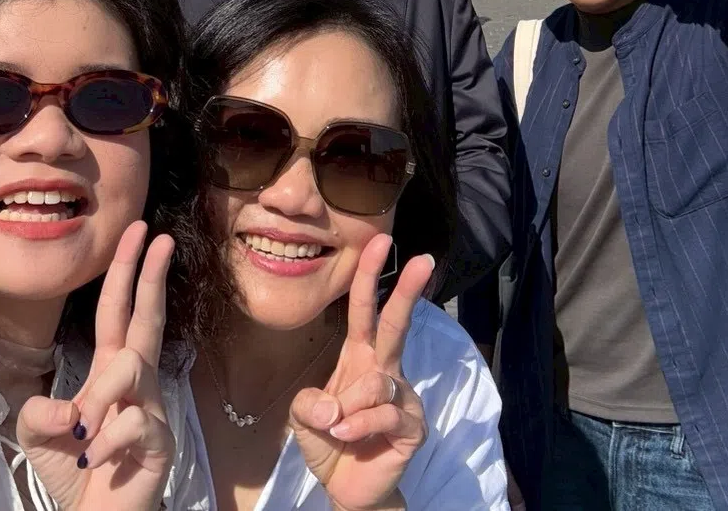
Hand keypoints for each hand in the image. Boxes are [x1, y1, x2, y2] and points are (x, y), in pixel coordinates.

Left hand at [18, 222, 174, 510]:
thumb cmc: (71, 468)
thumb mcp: (37, 433)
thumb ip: (40, 411)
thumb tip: (72, 410)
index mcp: (109, 367)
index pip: (118, 309)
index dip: (126, 270)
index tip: (139, 231)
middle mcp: (135, 380)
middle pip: (147, 317)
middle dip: (151, 275)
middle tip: (160, 237)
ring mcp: (151, 408)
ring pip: (131, 369)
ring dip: (99, 397)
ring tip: (81, 433)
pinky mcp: (158, 442)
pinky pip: (133, 424)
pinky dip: (105, 443)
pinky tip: (95, 462)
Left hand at [287, 235, 434, 510]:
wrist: (347, 489)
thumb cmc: (329, 442)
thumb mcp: (304, 418)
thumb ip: (309, 404)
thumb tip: (334, 406)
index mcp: (359, 358)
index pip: (365, 311)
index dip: (369, 276)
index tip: (380, 241)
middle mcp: (385, 370)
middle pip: (397, 324)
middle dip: (407, 290)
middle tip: (422, 259)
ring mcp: (403, 397)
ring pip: (377, 383)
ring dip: (349, 408)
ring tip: (339, 429)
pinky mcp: (412, 426)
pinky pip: (383, 415)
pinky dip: (357, 428)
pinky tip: (347, 438)